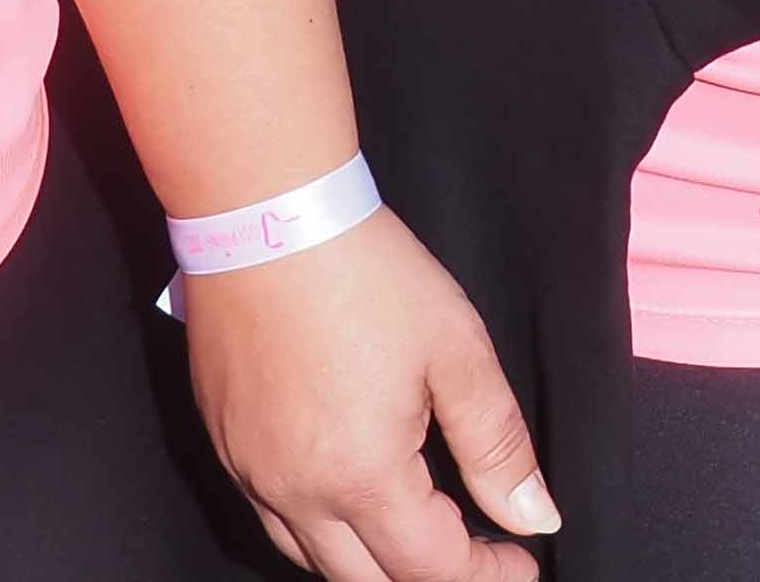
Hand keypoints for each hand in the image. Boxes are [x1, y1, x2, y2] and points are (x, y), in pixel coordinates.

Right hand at [178, 212, 556, 581]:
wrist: (266, 214)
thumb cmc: (368, 274)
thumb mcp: (457, 351)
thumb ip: (497, 446)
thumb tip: (534, 517)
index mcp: (361, 477)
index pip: (431, 569)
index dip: (487, 574)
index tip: (523, 562)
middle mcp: (296, 493)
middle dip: (429, 578)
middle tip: (479, 550)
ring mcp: (251, 473)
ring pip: (312, 560)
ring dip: (372, 562)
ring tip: (421, 528)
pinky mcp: (225, 445)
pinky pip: (274, 519)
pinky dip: (320, 530)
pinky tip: (352, 493)